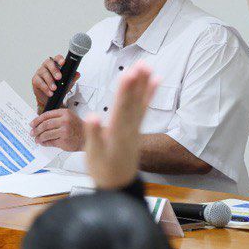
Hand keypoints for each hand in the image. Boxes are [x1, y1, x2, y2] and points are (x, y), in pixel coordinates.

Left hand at [30, 109, 84, 150]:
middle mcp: (65, 121)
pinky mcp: (64, 141)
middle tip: (33, 132)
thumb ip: (57, 118)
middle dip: (36, 129)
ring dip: (39, 137)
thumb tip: (41, 122)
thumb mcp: (69, 117)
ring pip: (46, 134)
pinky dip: (45, 143)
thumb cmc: (78, 128)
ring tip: (37, 139)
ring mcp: (65, 131)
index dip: (37, 120)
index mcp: (65, 113)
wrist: (88, 137)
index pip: (46, 115)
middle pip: (45, 125)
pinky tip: (43, 143)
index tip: (32, 124)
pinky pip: (51, 142)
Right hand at [31, 54, 76, 111]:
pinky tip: (50, 92)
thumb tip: (77, 74)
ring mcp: (40, 72)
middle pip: (49, 63)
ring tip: (54, 88)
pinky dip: (45, 88)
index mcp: (55, 64)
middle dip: (54, 70)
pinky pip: (39, 82)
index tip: (63, 63)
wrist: (50, 97)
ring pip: (44, 73)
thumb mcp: (67, 83)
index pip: (57, 58)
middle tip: (59, 78)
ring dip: (50, 81)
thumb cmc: (58, 87)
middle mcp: (47, 66)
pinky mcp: (35, 80)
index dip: (59, 59)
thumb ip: (72, 78)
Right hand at [82, 61, 158, 188]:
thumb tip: (92, 117)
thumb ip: (93, 136)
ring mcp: (134, 127)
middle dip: (136, 83)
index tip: (128, 76)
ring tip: (147, 66)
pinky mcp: (136, 128)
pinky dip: (149, 94)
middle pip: (132, 102)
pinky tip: (155, 81)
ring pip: (140, 102)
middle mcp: (129, 128)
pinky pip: (144, 108)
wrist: (119, 183)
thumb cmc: (103, 169)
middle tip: (140, 64)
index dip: (125, 92)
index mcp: (117, 133)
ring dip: (144, 84)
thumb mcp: (94, 155)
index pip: (121, 108)